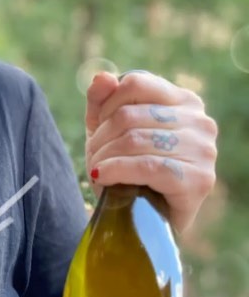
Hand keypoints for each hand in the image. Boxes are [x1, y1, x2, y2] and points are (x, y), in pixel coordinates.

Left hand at [85, 70, 217, 232]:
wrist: (145, 219)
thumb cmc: (127, 169)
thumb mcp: (108, 131)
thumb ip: (102, 101)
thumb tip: (103, 77)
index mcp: (183, 101)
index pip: (135, 84)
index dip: (107, 105)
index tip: (98, 128)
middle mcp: (200, 121)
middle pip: (129, 115)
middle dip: (100, 138)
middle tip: (93, 157)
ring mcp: (203, 150)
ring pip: (135, 140)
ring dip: (104, 157)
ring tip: (97, 170)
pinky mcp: (199, 179)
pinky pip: (147, 166)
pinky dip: (116, 171)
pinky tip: (101, 177)